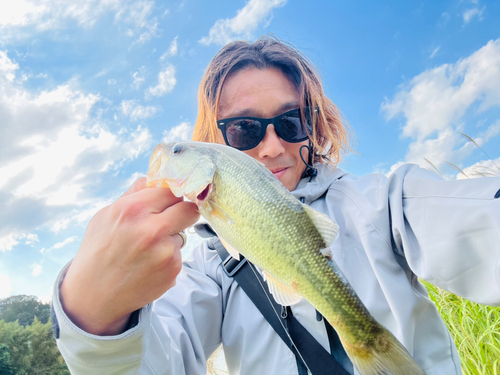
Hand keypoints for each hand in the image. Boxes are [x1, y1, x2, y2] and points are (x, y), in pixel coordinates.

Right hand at [59, 177, 198, 335]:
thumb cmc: (98, 251)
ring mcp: (165, 252)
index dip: (171, 196)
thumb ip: (133, 194)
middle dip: (183, 212)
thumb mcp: (106, 215)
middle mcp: (151, 229)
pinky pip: (179, 254)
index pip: (171, 191)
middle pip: (190, 209)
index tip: (170, 201)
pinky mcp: (173, 270)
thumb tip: (154, 179)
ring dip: (171, 238)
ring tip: (147, 250)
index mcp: (132, 209)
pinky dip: (168, 258)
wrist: (94, 295)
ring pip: (183, 233)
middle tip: (173, 218)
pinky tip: (149, 265)